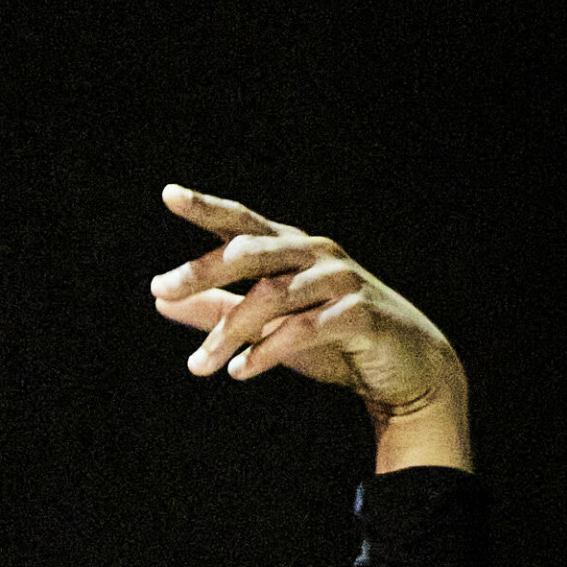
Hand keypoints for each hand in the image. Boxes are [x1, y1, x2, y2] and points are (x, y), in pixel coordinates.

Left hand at [149, 184, 470, 468]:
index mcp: (292, 249)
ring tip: (199, 366)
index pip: (242, 223)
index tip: (169, 194)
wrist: (404, 367)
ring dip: (229, 332)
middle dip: (203, 270)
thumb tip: (162, 302)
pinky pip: (303, 328)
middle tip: (162, 290)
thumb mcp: (267, 325)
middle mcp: (315, 254)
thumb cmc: (331, 340)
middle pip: (250, 252)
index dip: (207, 208)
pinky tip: (240, 372)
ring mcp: (340, 280)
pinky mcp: (359, 313)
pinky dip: (267, 351)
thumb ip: (218, 310)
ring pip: (272, 296)